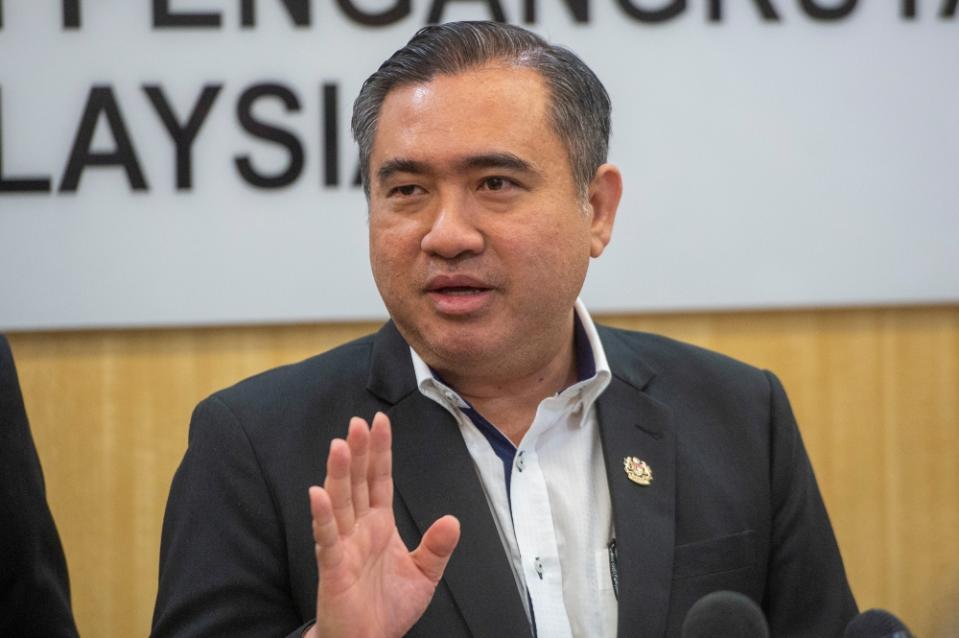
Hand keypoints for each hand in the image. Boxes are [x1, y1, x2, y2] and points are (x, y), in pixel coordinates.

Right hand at [305, 412, 460, 637]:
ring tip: (339, 444)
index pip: (379, 480)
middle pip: (357, 482)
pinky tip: (318, 493)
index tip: (380, 422)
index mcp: (380, 525)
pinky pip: (327, 538)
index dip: (380, 451)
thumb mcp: (423, 575)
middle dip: (358, 452)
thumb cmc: (388, 609)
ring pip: (340, 502)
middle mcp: (360, 529)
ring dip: (338, 473)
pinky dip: (322, 516)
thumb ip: (436, 547)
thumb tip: (453, 520)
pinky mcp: (333, 567)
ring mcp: (345, 546)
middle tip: (358, 423)